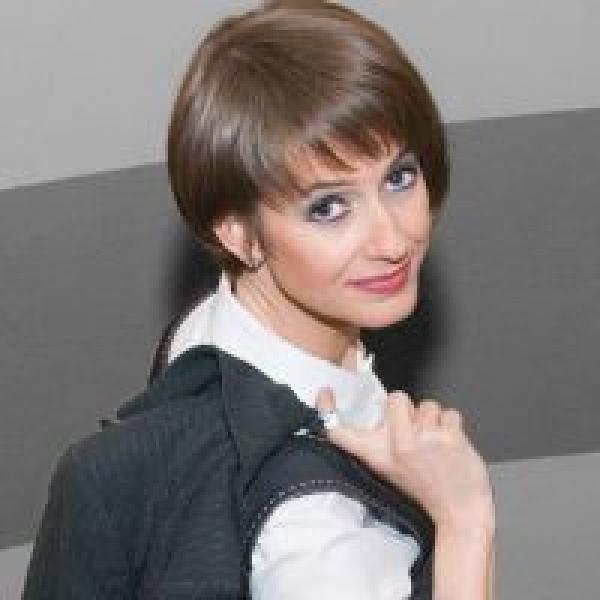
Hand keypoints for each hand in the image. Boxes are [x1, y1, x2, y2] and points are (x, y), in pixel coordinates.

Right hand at [316, 388, 494, 532]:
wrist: (460, 513)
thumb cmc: (427, 489)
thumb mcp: (391, 468)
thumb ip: (384, 440)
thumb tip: (385, 407)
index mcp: (376, 455)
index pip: (341, 432)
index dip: (327, 410)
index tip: (324, 394)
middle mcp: (395, 445)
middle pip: (394, 397)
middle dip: (410, 409)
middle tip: (416, 434)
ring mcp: (422, 440)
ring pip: (427, 404)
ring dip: (435, 420)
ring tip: (436, 443)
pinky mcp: (448, 438)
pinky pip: (450, 413)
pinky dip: (453, 426)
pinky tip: (452, 446)